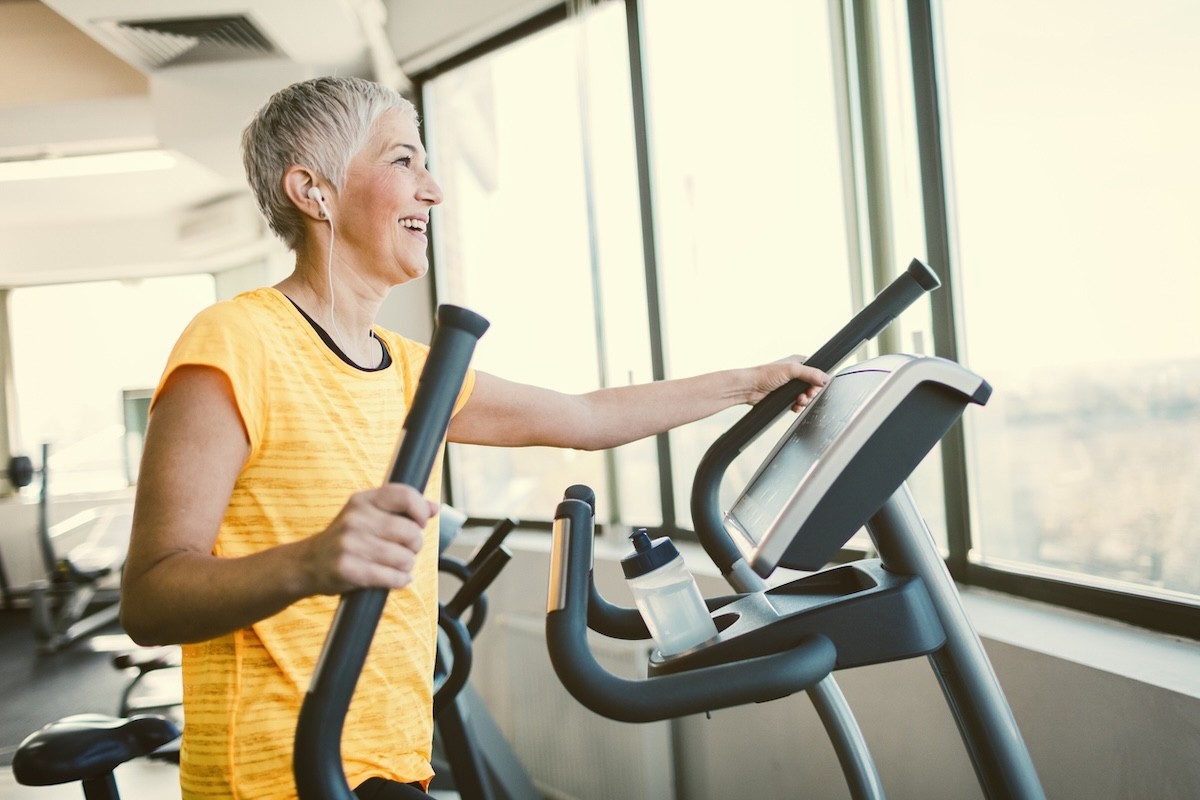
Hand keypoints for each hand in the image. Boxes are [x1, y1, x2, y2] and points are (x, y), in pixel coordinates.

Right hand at [302, 483, 437, 594]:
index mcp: (362, 500)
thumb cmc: (347, 538)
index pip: (405, 495)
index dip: (420, 511)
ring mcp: (350, 544)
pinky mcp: (348, 569)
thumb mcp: (368, 514)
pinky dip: (400, 580)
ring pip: (404, 558)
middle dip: (415, 545)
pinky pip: (392, 577)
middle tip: (406, 550)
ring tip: (397, 566)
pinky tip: (396, 578)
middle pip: (410, 532)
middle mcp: (355, 519)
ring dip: (407, 566)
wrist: (307, 563)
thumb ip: (401, 509)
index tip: (419, 523)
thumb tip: (435, 507)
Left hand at [748, 356, 829, 411]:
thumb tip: (825, 378)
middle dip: (811, 393)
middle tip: (806, 395)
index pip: (817, 372)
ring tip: (798, 400)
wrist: (750, 388)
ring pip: (806, 396)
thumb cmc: (764, 374)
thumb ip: (810, 373)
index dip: (818, 381)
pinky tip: (795, 406)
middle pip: (813, 386)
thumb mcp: (791, 370)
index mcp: (798, 363)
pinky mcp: (786, 396)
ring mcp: (791, 386)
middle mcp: (796, 374)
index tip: (815, 387)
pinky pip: (798, 403)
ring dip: (805, 401)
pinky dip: (798, 406)